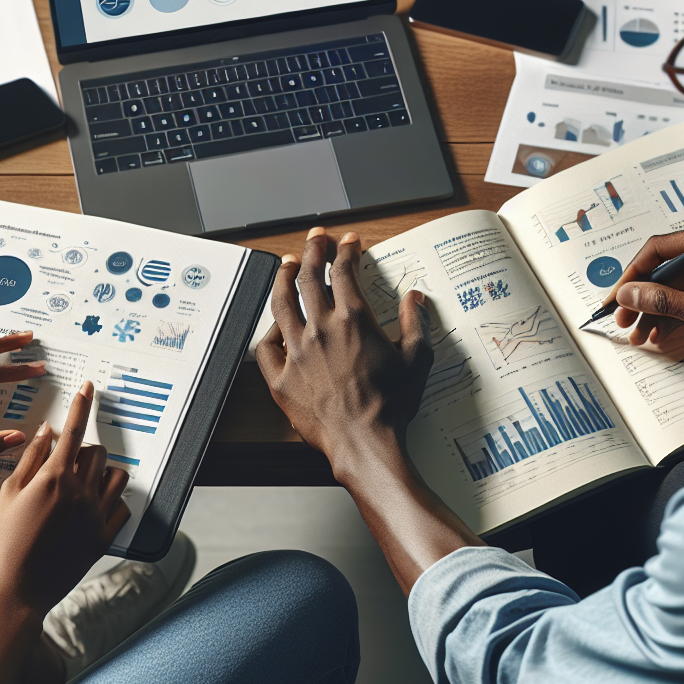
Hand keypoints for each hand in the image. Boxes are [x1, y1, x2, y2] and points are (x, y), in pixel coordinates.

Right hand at [0, 381, 129, 620]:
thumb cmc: (4, 545)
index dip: (82, 405)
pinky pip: (123, 507)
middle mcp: (81, 492)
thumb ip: (30, 459)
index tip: (89, 388)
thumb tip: (47, 431)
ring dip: (102, 473)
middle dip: (83, 452)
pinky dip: (112, 502)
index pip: (74, 431)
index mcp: (54, 478)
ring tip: (83, 485)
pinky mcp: (105, 537)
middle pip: (97, 452)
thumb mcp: (7, 495)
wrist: (15, 592)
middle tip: (66, 465)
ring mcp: (96, 515)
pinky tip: (95, 507)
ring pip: (116, 475)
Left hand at [257, 228, 433, 482]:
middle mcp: (321, 329)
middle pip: (309, 277)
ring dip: (284, 278)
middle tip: (315, 239)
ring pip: (281, 303)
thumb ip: (416, 324)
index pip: (344, 271)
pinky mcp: (282, 378)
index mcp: (353, 320)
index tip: (348, 243)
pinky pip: (267, 347)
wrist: (365, 443)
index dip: (346, 251)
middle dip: (312, 251)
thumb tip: (416, 300)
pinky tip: (273, 325)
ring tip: (287, 265)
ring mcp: (297, 352)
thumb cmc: (390, 407)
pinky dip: (269, 331)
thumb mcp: (417, 360)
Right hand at [611, 219, 683, 371]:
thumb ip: (663, 300)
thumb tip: (628, 294)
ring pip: (668, 287)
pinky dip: (667, 316)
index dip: (631, 276)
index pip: (656, 250)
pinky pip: (681, 297)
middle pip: (660, 270)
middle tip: (622, 319)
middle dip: (639, 298)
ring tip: (637, 334)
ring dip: (651, 311)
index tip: (616, 297)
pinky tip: (656, 333)